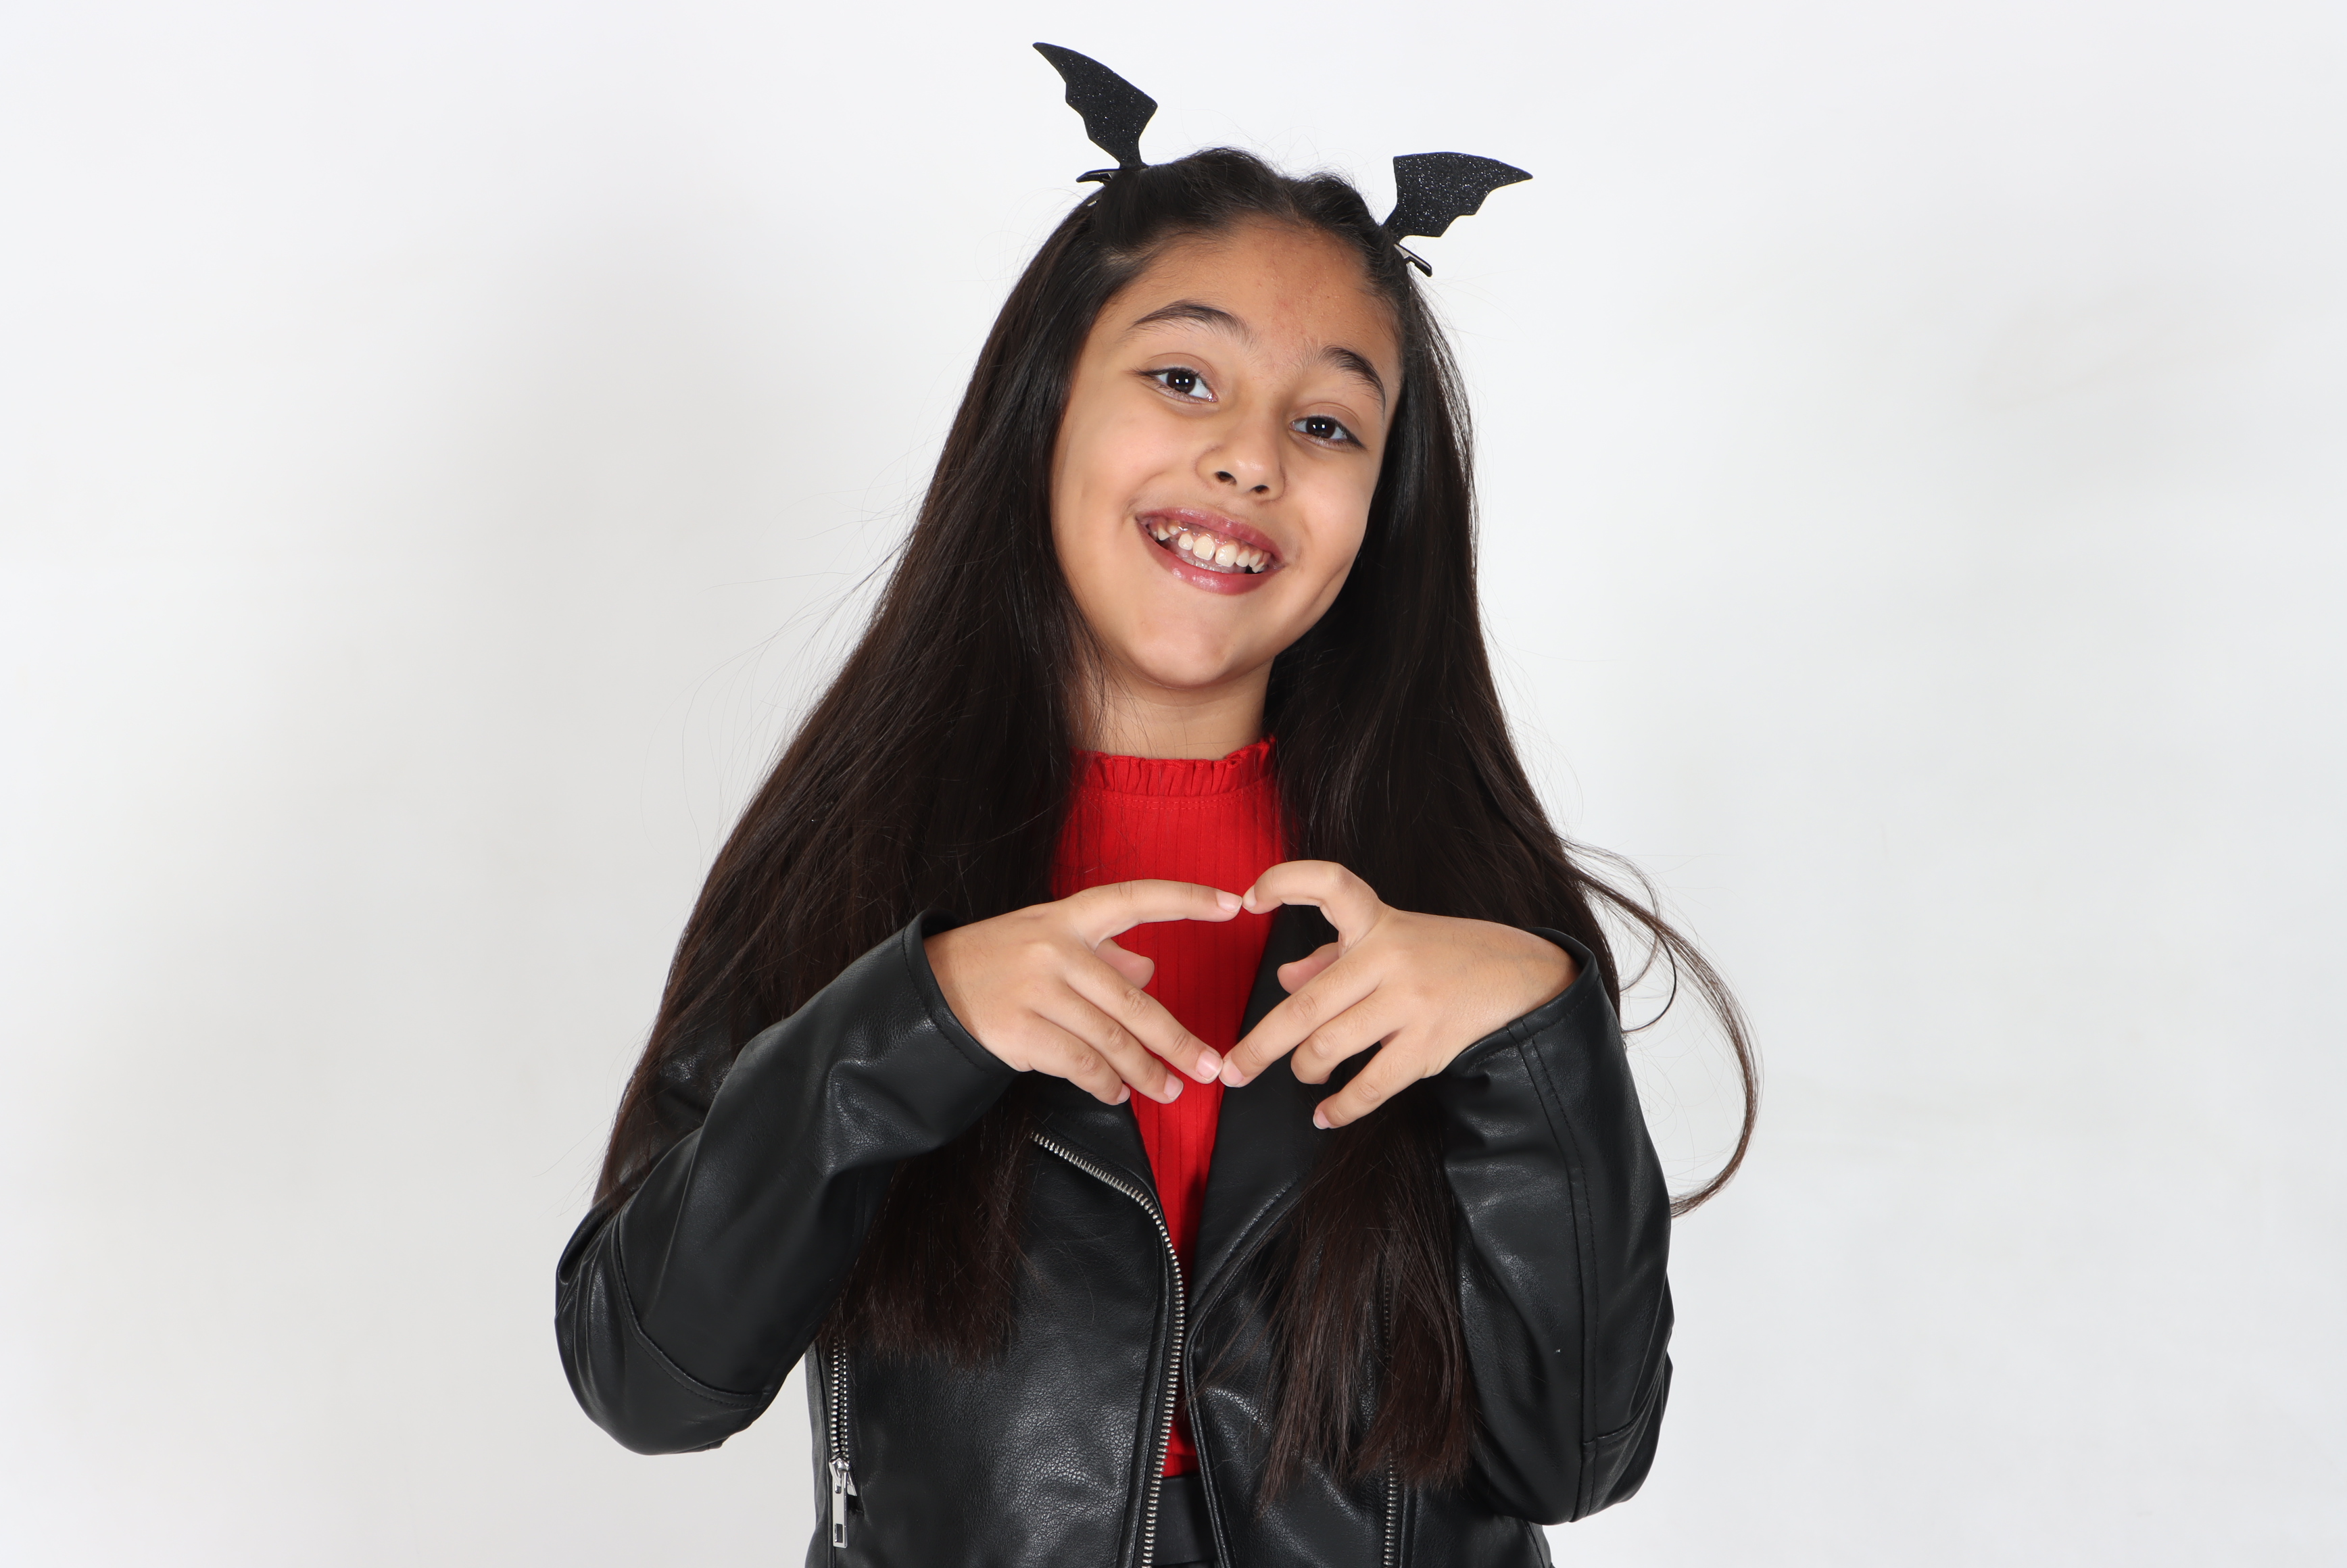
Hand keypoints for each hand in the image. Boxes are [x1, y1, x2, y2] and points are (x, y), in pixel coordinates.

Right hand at [925, 880, 1239, 1105]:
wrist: (929, 990)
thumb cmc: (998, 962)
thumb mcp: (1047, 940)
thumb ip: (1103, 954)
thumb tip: (1149, 970)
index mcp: (1068, 917)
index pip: (1137, 899)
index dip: (1186, 900)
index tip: (1233, 905)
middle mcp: (1056, 948)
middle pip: (1134, 1003)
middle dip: (1177, 1041)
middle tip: (1210, 1066)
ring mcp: (1037, 990)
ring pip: (1111, 1041)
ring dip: (1145, 1073)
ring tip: (1169, 1090)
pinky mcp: (1021, 1031)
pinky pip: (1080, 1064)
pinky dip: (1105, 1085)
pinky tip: (1118, 1094)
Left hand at [1218, 861, 1578, 1127]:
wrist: (1519, 974)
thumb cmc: (1440, 955)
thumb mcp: (1390, 939)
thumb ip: (1332, 957)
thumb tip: (1283, 980)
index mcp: (1377, 921)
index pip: (1330, 883)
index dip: (1285, 883)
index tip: (1248, 899)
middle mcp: (1390, 957)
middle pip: (1307, 1005)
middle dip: (1260, 1045)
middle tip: (1231, 1071)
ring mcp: (1411, 1002)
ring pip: (1330, 1047)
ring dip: (1304, 1070)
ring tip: (1302, 1075)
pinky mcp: (1429, 1043)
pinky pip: (1371, 1085)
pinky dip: (1340, 1107)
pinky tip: (1325, 1115)